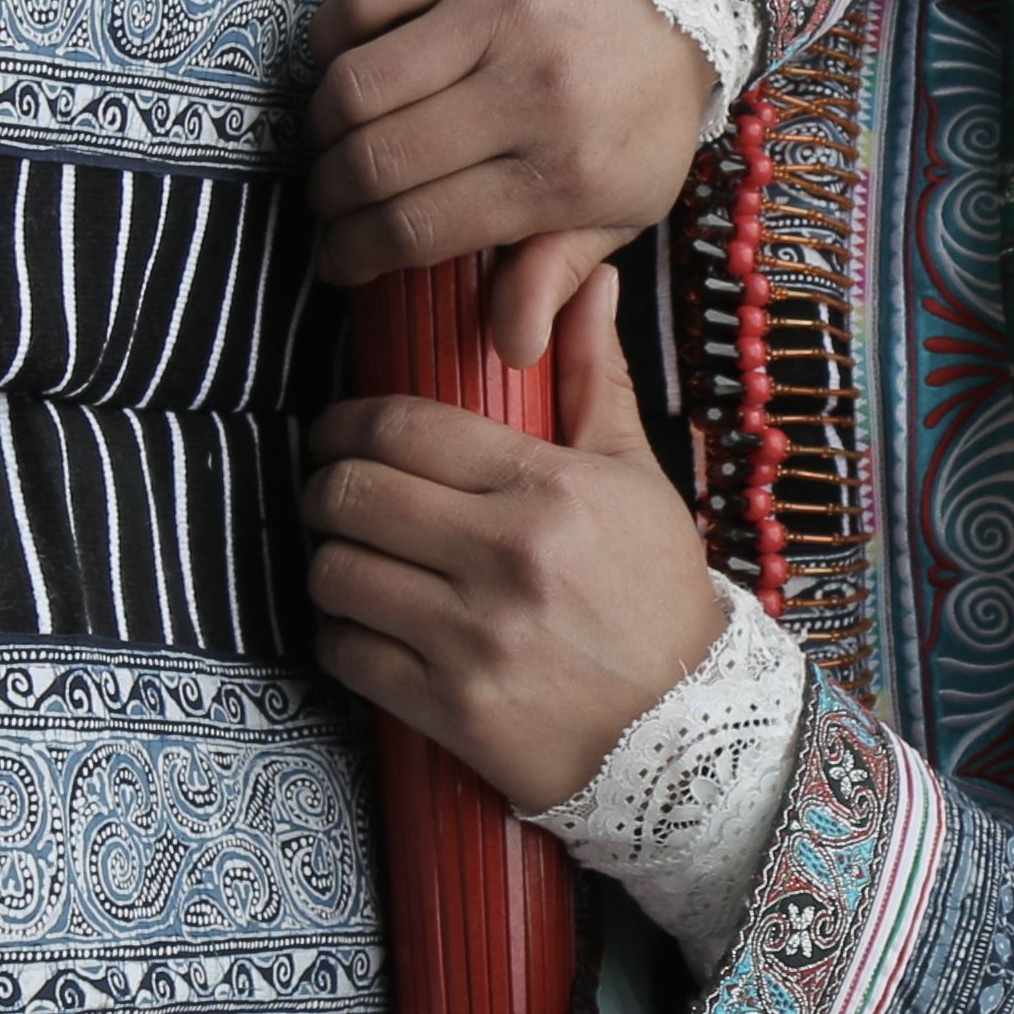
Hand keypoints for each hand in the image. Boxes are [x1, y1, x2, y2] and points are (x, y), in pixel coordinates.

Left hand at [303, 268, 724, 813]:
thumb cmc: (656, 595)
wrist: (689, 732)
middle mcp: (505, 558)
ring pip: (335, 572)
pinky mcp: (450, 710)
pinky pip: (345, 653)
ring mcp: (474, 639)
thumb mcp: (637, 479)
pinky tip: (367, 626)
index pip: (402, 427)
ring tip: (351, 559)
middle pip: (351, 493)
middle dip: (324, 486)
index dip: (346, 423)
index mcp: (548, 489)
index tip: (339, 433)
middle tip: (333, 493)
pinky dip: (341, 635)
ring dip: (330, 561)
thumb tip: (590, 281)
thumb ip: (595, 378)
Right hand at [307, 0, 716, 368]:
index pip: (422, 228)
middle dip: (333, 198)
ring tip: (334, 142)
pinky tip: (345, 65)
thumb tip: (509, 347)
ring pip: (356, 85)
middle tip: (330, 204)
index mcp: (570, 167)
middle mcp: (533, 87)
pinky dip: (332, 41)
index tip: (338, 262)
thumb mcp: (630, 198)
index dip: (359, 255)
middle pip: (377, 162)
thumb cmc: (647, 97)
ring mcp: (500, 8)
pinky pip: (360, 0)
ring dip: (325, 127)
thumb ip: (562, 268)